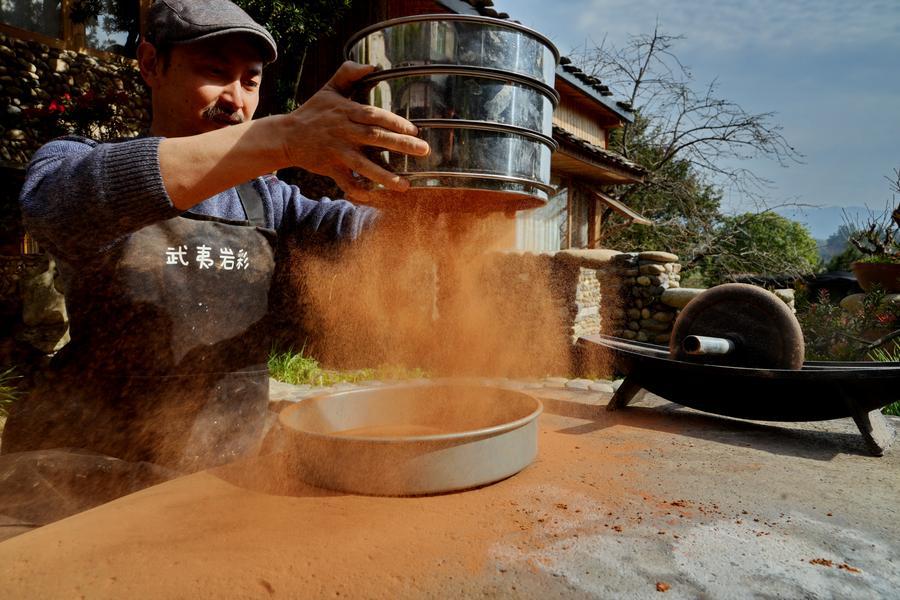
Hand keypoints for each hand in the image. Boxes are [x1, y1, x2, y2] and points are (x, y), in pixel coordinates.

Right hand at [282, 61, 429, 200]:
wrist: (286, 135)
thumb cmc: (313, 112)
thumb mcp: (329, 88)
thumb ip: (349, 73)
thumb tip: (373, 66)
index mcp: (347, 112)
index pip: (375, 115)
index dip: (395, 122)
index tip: (414, 130)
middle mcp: (344, 132)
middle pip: (376, 138)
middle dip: (401, 145)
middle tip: (424, 150)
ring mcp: (337, 152)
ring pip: (364, 165)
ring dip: (385, 176)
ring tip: (406, 185)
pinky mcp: (330, 168)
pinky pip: (346, 182)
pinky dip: (358, 190)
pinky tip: (374, 198)